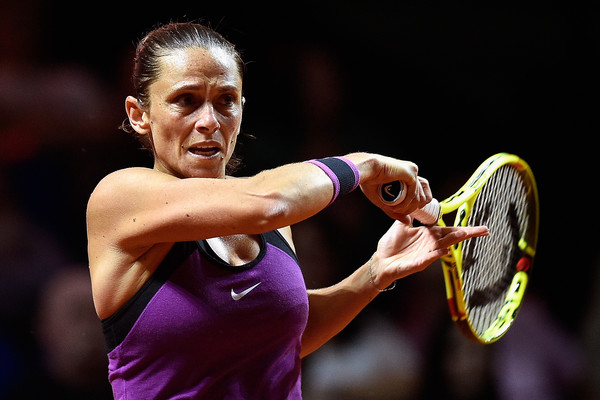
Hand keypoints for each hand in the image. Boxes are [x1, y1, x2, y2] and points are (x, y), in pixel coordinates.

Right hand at [352, 153, 431, 216]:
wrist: (366, 169)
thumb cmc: (370, 180)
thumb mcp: (384, 200)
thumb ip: (396, 210)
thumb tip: (409, 221)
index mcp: (406, 175)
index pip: (421, 191)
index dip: (416, 204)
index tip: (406, 211)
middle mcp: (411, 172)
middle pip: (423, 195)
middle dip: (414, 208)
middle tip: (401, 212)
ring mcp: (412, 172)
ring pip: (419, 196)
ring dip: (407, 207)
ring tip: (394, 209)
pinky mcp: (411, 174)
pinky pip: (413, 193)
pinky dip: (406, 203)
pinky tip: (396, 206)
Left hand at [369, 216, 488, 289]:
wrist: (381, 261)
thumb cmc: (392, 245)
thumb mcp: (401, 225)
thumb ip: (410, 214)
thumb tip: (416, 201)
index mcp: (428, 235)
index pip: (449, 230)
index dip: (463, 228)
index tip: (480, 227)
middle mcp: (430, 245)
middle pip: (452, 237)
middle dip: (467, 233)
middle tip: (485, 230)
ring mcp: (425, 255)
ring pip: (443, 246)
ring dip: (453, 240)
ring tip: (463, 233)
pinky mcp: (416, 264)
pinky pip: (427, 259)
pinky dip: (435, 255)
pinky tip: (444, 250)